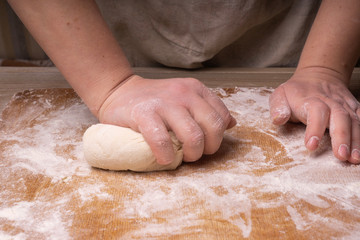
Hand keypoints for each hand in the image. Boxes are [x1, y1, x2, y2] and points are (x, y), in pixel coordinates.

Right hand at [98, 75, 235, 164]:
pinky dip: (165, 155)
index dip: (217, 137)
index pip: (222, 117)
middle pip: (213, 127)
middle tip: (194, 154)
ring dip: (191, 155)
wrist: (118, 90)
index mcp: (195, 89)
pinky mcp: (144, 113)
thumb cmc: (154, 99)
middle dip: (209, 148)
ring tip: (180, 158)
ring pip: (193, 136)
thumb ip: (207, 108)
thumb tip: (231, 123)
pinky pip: (162, 140)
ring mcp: (164, 103)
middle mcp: (184, 93)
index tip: (204, 144)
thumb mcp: (185, 97)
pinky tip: (163, 158)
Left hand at [269, 68, 359, 163]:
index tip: (311, 146)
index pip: (316, 112)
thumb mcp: (280, 95)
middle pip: (340, 118)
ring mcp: (345, 106)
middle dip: (341, 137)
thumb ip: (278, 107)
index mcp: (311, 100)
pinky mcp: (354, 109)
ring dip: (356, 141)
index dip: (314, 129)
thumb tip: (278, 119)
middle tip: (341, 156)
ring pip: (355, 122)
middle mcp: (331, 103)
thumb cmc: (296, 91)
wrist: (318, 75)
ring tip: (354, 159)